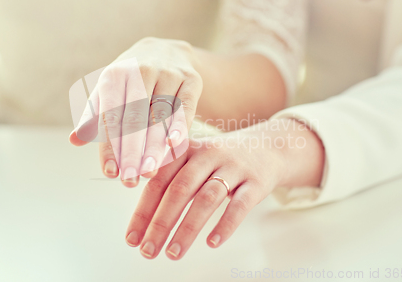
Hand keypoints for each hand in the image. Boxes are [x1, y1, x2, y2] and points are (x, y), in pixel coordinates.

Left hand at [69, 37, 202, 186]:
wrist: (167, 51)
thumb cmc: (132, 80)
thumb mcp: (110, 91)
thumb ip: (94, 116)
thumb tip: (75, 140)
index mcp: (115, 74)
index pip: (110, 117)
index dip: (110, 146)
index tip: (110, 173)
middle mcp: (141, 70)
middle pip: (135, 118)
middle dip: (131, 152)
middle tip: (129, 180)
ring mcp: (168, 73)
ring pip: (159, 116)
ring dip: (154, 147)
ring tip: (148, 172)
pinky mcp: (191, 79)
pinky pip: (185, 107)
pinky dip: (179, 127)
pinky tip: (173, 146)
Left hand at [124, 119, 324, 259]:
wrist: (269, 147)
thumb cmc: (222, 160)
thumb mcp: (195, 158)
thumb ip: (169, 177)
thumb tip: (142, 216)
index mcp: (187, 149)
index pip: (159, 180)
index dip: (143, 210)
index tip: (132, 237)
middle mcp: (208, 154)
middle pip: (180, 189)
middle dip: (160, 222)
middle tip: (148, 250)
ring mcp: (233, 167)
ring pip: (207, 199)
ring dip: (187, 228)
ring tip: (173, 253)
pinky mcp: (256, 182)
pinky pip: (240, 205)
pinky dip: (225, 225)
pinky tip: (212, 243)